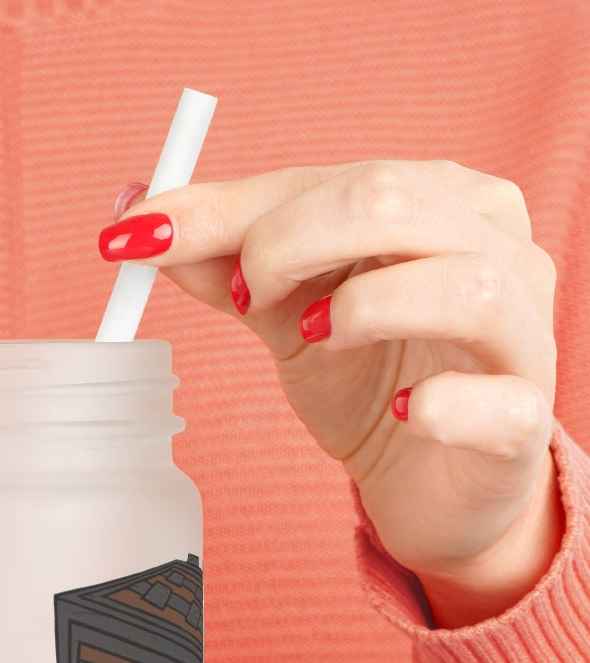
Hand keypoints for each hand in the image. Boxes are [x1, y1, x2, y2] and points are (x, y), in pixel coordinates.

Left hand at [102, 161, 562, 626]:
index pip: (328, 179)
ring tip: (312, 339)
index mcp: (437, 202)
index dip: (227, 208)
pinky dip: (440, 405)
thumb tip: (138, 217)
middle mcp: (495, 248)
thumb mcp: (286, 314)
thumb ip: (224, 263)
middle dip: (287, 242)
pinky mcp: (524, 421)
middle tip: (242, 297)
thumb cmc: (368, 380)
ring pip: (464, 285)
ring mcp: (522, 334)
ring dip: (363, 308)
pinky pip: (497, 402)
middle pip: (393, 202)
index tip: (139, 236)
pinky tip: (403, 414)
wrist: (429, 482)